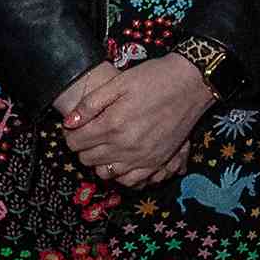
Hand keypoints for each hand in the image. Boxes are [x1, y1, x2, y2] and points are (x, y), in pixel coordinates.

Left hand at [61, 55, 214, 186]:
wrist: (190, 84)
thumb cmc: (153, 79)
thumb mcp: (118, 83)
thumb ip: (90, 104)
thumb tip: (69, 123)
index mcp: (112, 125)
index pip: (75, 143)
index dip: (70, 135)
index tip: (75, 128)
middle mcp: (126, 146)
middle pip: (88, 159)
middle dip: (83, 147)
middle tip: (89, 134)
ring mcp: (143, 157)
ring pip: (106, 173)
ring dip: (100, 161)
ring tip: (104, 145)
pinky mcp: (157, 162)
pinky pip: (131, 181)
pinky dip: (121, 174)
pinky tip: (121, 159)